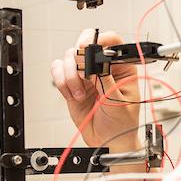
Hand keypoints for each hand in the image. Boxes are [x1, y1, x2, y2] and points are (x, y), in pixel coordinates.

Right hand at [50, 29, 141, 150]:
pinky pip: (58, 72)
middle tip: (81, 72)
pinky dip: (61, 83)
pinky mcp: (71, 84)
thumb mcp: (119, 103)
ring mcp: (85, 74)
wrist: (108, 141)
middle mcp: (102, 67)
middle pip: (85, 42)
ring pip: (69, 57)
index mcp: (121, 67)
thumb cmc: (122, 123)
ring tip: (80, 94)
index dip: (101, 39)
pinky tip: (72, 96)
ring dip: (70, 76)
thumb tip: (97, 65)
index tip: (90, 48)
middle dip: (79, 56)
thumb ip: (108, 82)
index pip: (112, 41)